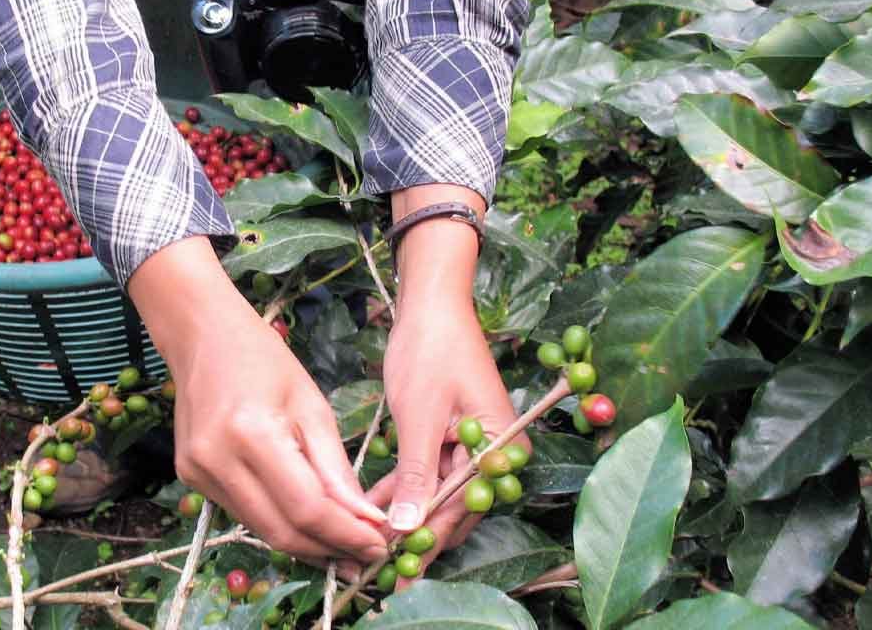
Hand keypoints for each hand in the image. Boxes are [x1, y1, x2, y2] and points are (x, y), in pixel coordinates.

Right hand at [129, 238, 388, 564]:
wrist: (201, 335)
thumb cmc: (264, 359)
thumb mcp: (312, 405)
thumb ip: (335, 468)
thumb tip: (366, 521)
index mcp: (251, 433)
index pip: (305, 508)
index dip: (345, 535)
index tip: (378, 548)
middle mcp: (216, 460)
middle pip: (281, 530)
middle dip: (329, 549)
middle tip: (366, 555)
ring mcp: (196, 472)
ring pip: (261, 529)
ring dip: (306, 543)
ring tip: (343, 543)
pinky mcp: (188, 477)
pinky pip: (243, 513)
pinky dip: (278, 522)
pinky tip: (306, 521)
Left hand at [369, 306, 526, 583]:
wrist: (431, 304)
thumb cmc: (432, 350)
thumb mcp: (420, 417)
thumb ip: (415, 475)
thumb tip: (405, 528)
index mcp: (503, 446)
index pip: (464, 508)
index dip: (429, 540)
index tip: (400, 567)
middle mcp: (496, 450)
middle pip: (456, 507)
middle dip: (417, 534)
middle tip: (381, 564)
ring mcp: (474, 443)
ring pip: (438, 493)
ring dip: (405, 513)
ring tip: (368, 540)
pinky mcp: (451, 436)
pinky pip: (429, 472)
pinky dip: (402, 487)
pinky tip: (371, 505)